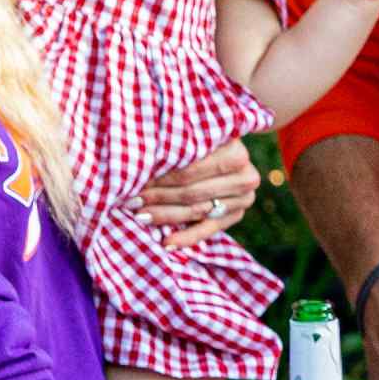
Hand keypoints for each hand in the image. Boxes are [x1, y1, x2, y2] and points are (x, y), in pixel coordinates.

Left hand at [141, 138, 262, 253]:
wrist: (224, 153)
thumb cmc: (199, 140)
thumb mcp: (193, 136)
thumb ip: (177, 146)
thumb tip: (139, 163)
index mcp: (236, 152)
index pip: (190, 170)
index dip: (161, 178)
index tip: (134, 181)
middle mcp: (246, 176)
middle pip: (193, 192)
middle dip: (159, 197)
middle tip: (132, 202)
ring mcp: (244, 198)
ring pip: (197, 211)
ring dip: (166, 216)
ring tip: (141, 217)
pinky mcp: (237, 215)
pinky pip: (208, 230)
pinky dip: (186, 238)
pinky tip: (167, 243)